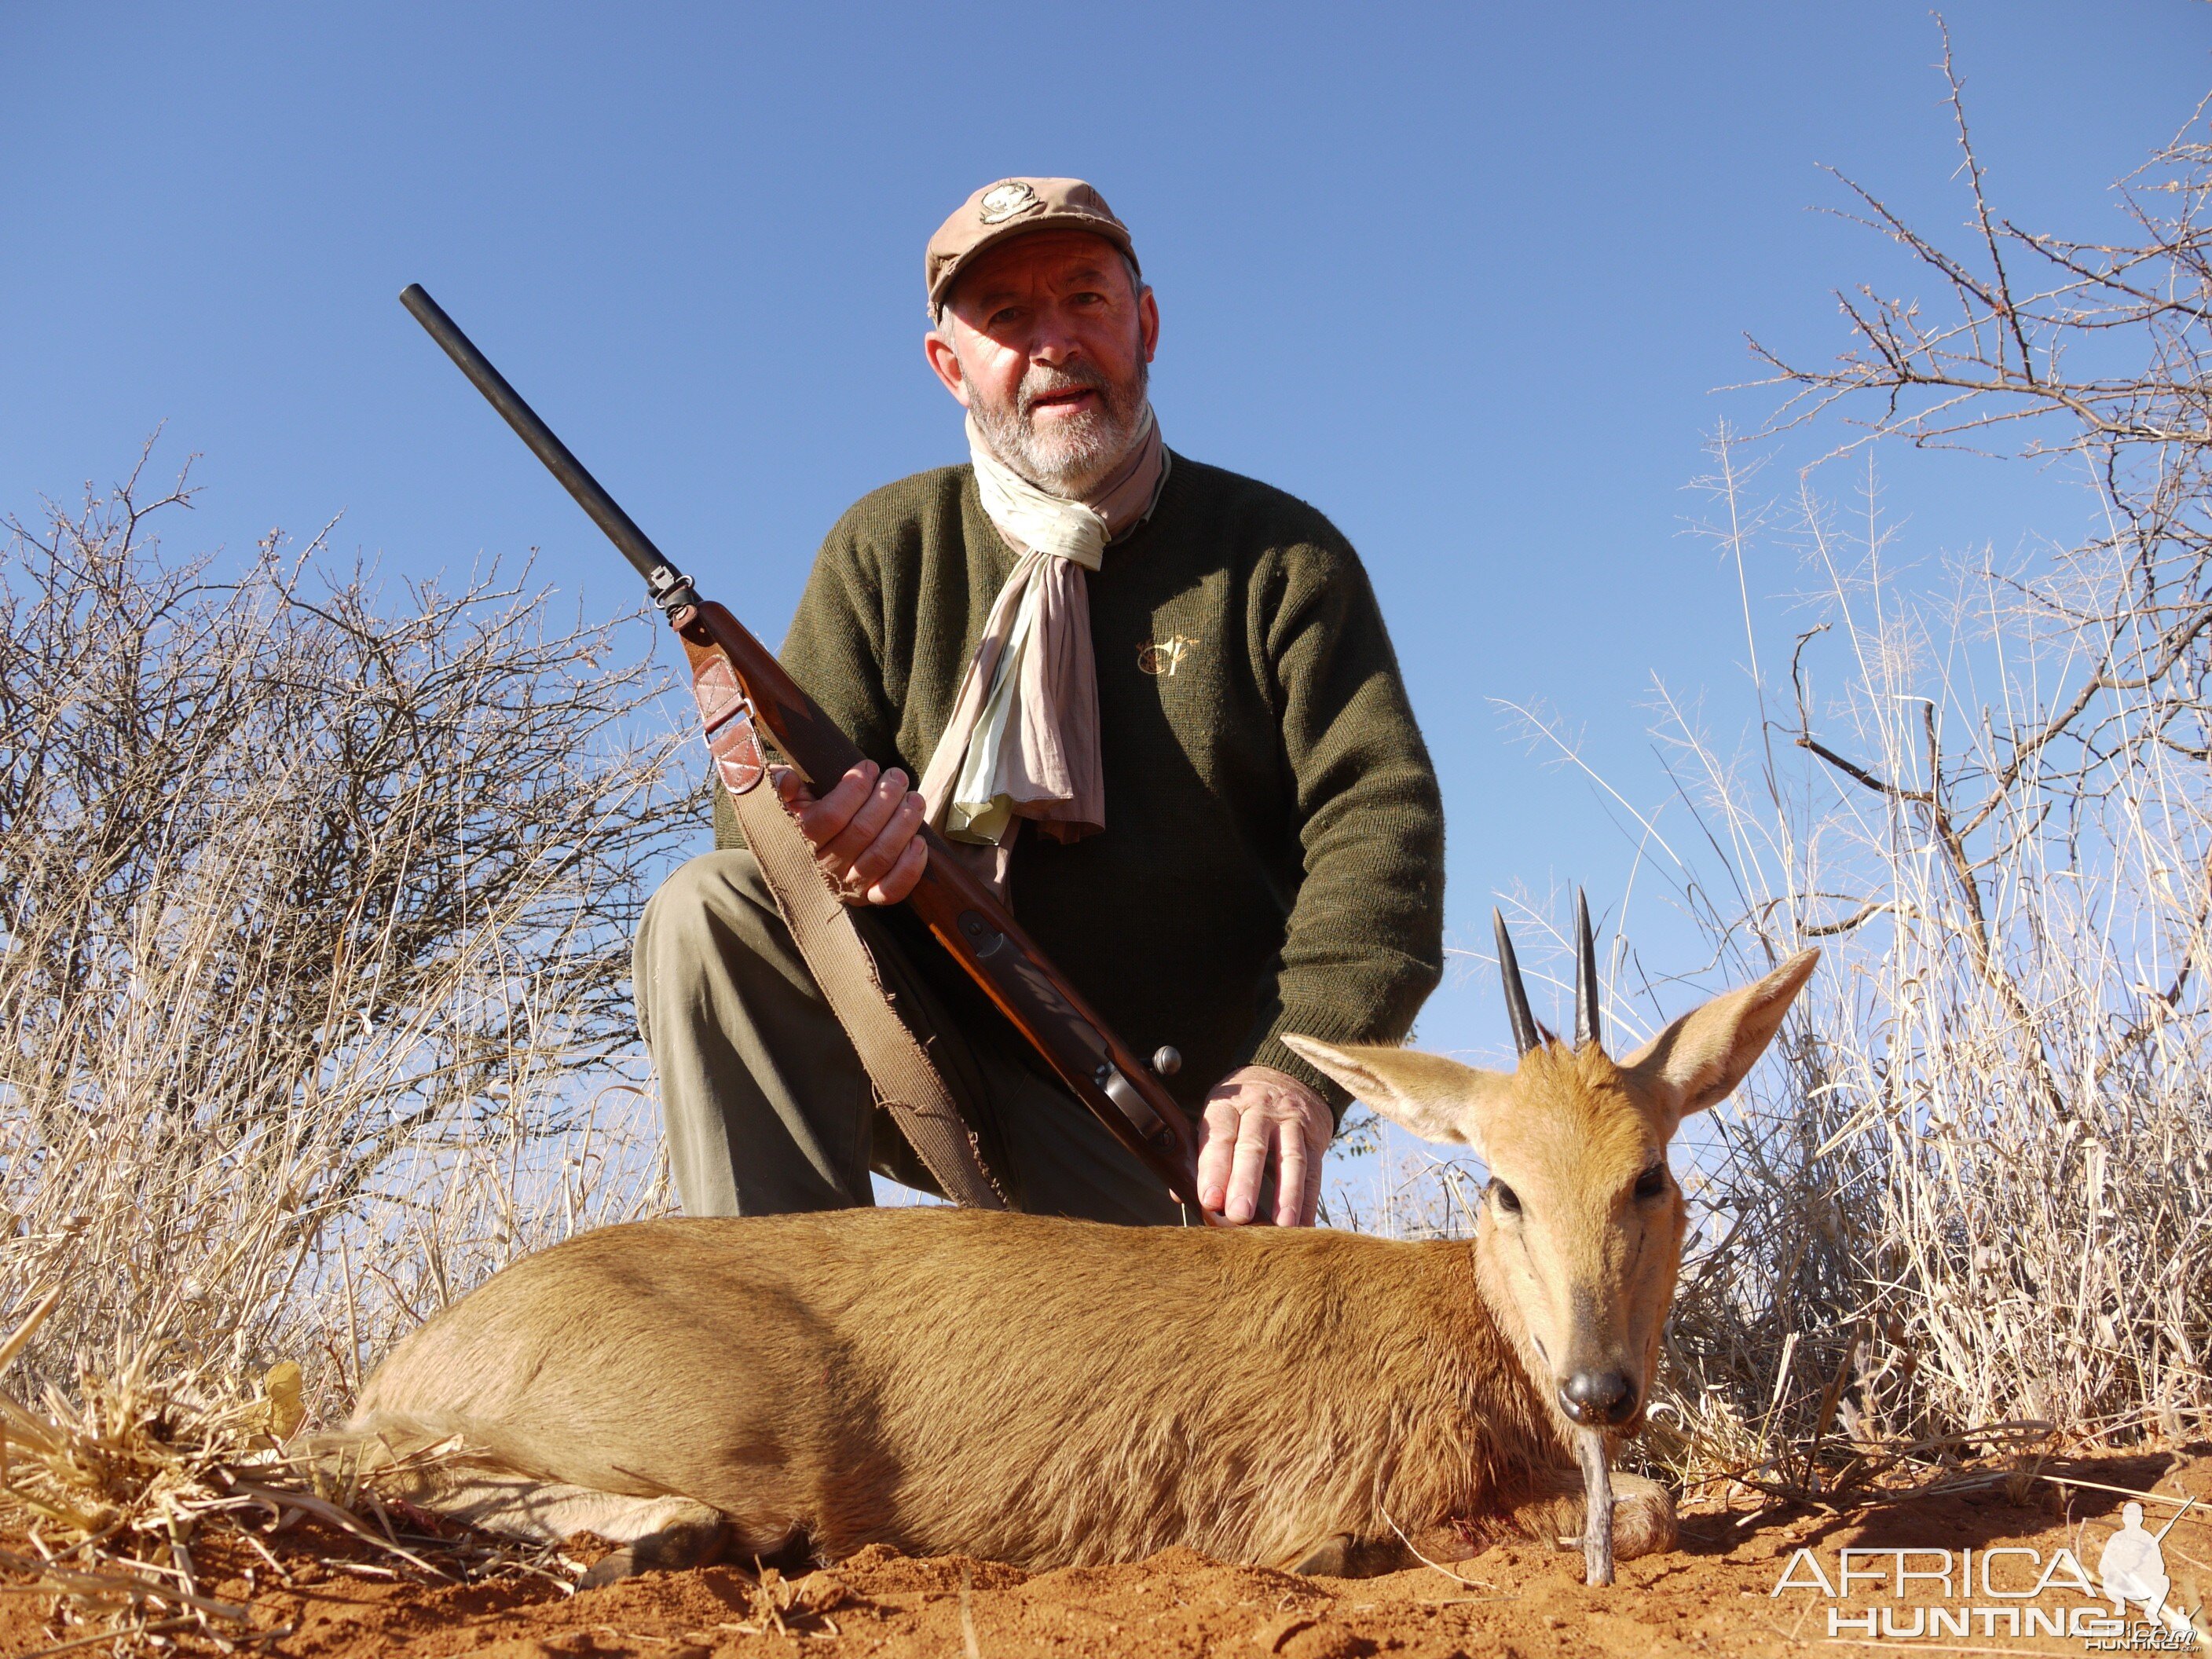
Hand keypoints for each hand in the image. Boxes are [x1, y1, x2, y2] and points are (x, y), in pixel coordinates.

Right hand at [772, 759, 928, 904]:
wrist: (802, 859)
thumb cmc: (798, 816)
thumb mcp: (780, 796)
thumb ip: (777, 784)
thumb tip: (788, 781)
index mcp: (801, 839)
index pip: (831, 816)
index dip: (855, 789)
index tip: (868, 767)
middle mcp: (824, 866)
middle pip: (863, 832)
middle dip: (886, 798)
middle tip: (897, 776)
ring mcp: (848, 885)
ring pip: (881, 856)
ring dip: (904, 824)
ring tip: (914, 799)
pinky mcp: (869, 897)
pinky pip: (892, 890)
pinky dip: (910, 867)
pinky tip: (919, 841)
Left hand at [1196, 1065, 1332, 1226]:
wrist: (1288, 1072)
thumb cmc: (1243, 1105)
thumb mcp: (1219, 1114)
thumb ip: (1202, 1154)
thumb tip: (1180, 1196)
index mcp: (1228, 1106)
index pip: (1219, 1136)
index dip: (1213, 1168)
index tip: (1209, 1200)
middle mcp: (1260, 1110)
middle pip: (1253, 1147)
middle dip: (1245, 1183)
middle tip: (1239, 1215)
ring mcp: (1290, 1122)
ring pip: (1290, 1158)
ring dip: (1287, 1195)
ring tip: (1282, 1226)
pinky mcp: (1314, 1136)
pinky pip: (1313, 1170)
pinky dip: (1309, 1200)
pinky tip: (1304, 1225)